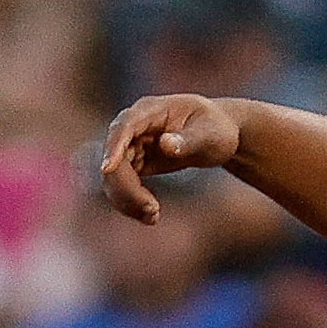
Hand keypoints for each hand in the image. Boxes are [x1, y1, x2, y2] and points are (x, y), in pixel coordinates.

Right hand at [98, 94, 240, 221]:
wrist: (218, 136)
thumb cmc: (217, 129)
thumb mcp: (211, 133)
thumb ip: (189, 140)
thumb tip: (165, 144)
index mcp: (151, 110)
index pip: (125, 126)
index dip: (114, 147)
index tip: (108, 169)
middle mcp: (135, 127)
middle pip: (115, 155)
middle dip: (126, 186)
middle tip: (152, 210)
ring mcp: (132, 145)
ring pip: (114, 174)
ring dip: (127, 199)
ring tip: (153, 217)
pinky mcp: (135, 163)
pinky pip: (123, 184)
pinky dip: (132, 202)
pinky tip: (151, 217)